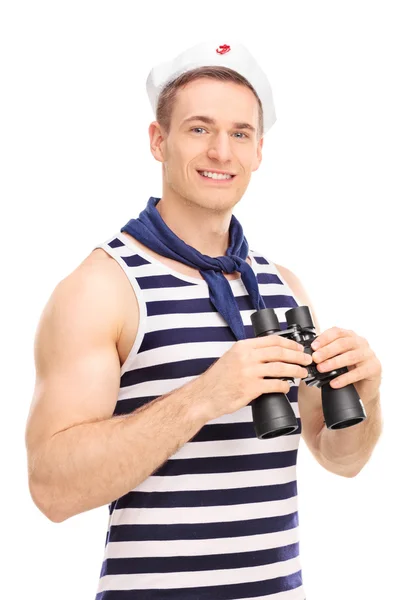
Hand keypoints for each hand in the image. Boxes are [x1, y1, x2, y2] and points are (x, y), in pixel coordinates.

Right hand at [196, 334, 311, 421]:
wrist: (204, 395)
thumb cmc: (218, 379)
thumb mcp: (232, 357)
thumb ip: (249, 353)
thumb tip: (270, 353)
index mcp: (243, 346)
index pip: (272, 340)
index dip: (290, 343)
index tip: (299, 347)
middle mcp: (246, 356)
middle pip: (280, 352)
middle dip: (298, 356)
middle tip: (307, 360)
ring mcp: (249, 372)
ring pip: (281, 368)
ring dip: (295, 370)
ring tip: (303, 373)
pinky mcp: (251, 388)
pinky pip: (275, 385)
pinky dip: (285, 386)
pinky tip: (287, 387)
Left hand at [311, 326, 381, 403]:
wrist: (363, 387)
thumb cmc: (347, 369)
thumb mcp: (336, 357)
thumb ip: (326, 353)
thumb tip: (308, 354)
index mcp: (350, 336)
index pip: (336, 332)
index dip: (324, 338)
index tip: (313, 347)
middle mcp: (361, 342)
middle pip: (343, 343)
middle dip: (327, 351)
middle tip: (315, 359)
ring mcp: (369, 355)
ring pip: (350, 356)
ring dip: (334, 363)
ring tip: (321, 369)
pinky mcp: (374, 368)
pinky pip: (358, 372)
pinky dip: (344, 378)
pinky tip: (334, 382)